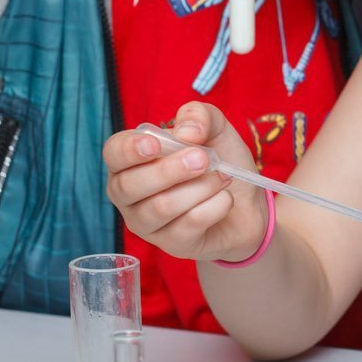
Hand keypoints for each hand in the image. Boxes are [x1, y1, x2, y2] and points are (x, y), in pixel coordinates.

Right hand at [103, 101, 267, 262]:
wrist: (248, 202)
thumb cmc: (220, 161)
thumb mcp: (214, 128)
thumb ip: (199, 117)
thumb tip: (187, 132)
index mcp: (131, 160)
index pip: (114, 154)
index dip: (129, 150)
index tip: (154, 145)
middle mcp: (129, 194)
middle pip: (130, 186)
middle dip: (170, 170)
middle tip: (204, 158)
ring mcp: (147, 224)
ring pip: (160, 208)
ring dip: (200, 187)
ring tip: (223, 177)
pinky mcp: (171, 245)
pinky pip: (187, 226)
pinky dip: (214, 206)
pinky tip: (225, 199)